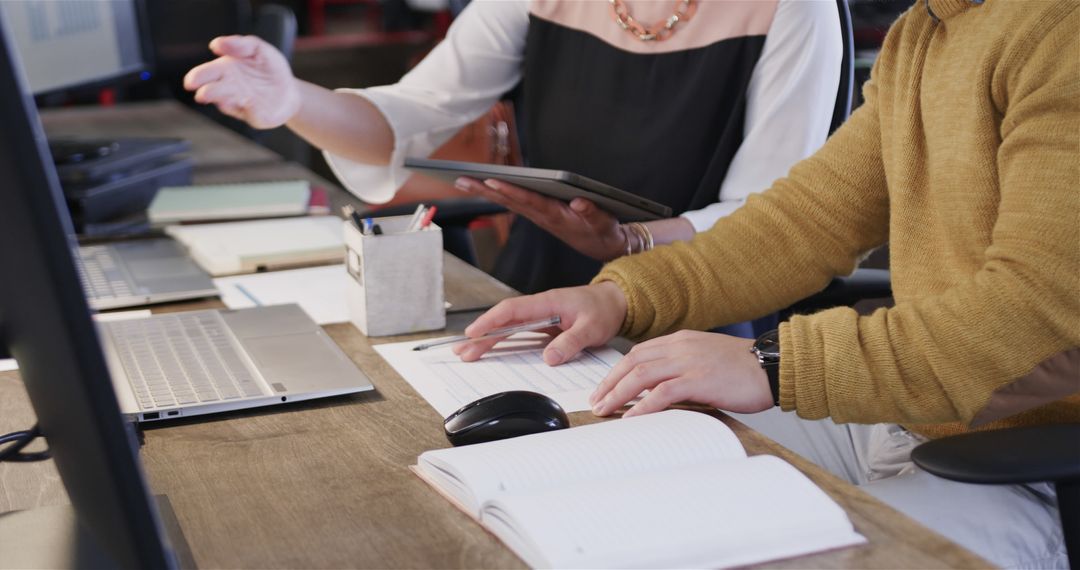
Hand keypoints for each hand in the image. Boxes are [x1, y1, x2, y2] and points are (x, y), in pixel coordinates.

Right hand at [183, 35, 299, 128]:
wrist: (290, 90)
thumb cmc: (270, 68)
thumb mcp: (259, 49)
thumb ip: (241, 43)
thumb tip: (216, 44)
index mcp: (225, 70)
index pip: (206, 74)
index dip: (197, 77)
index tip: (192, 80)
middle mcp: (229, 89)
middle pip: (213, 91)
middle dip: (207, 92)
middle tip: (202, 93)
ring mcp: (242, 104)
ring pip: (228, 104)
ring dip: (223, 101)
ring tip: (220, 99)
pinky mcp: (256, 117)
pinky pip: (252, 115)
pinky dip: (250, 109)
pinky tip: (248, 102)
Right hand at [453, 282, 627, 364]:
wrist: (615, 303)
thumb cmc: (603, 310)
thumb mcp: (593, 328)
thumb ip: (572, 342)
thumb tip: (549, 357)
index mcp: (547, 302)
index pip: (512, 310)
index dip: (491, 321)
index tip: (474, 333)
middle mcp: (539, 307)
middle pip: (503, 320)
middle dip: (481, 335)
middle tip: (462, 350)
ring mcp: (539, 315)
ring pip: (507, 326)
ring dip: (488, 339)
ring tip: (468, 353)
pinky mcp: (542, 324)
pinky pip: (518, 332)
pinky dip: (502, 340)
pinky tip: (490, 350)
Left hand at [454, 177, 626, 260]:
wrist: (604, 246)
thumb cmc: (603, 231)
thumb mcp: (604, 223)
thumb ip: (592, 212)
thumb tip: (579, 201)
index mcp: (557, 215)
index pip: (530, 200)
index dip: (511, 191)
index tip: (491, 182)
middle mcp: (543, 215)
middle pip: (511, 200)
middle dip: (486, 190)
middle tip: (462, 180)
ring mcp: (540, 215)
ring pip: (509, 202)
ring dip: (486, 192)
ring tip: (463, 181)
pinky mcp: (540, 214)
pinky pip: (514, 203)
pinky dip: (498, 194)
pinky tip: (483, 187)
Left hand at [589, 330, 773, 417]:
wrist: (773, 365)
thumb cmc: (744, 369)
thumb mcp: (706, 361)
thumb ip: (682, 369)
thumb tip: (659, 393)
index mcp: (681, 340)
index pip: (638, 353)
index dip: (617, 371)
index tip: (604, 387)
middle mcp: (680, 347)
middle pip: (632, 362)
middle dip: (609, 383)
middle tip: (595, 402)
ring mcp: (689, 361)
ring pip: (641, 375)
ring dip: (618, 394)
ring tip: (604, 410)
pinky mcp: (699, 379)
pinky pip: (662, 392)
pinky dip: (642, 406)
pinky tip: (631, 417)